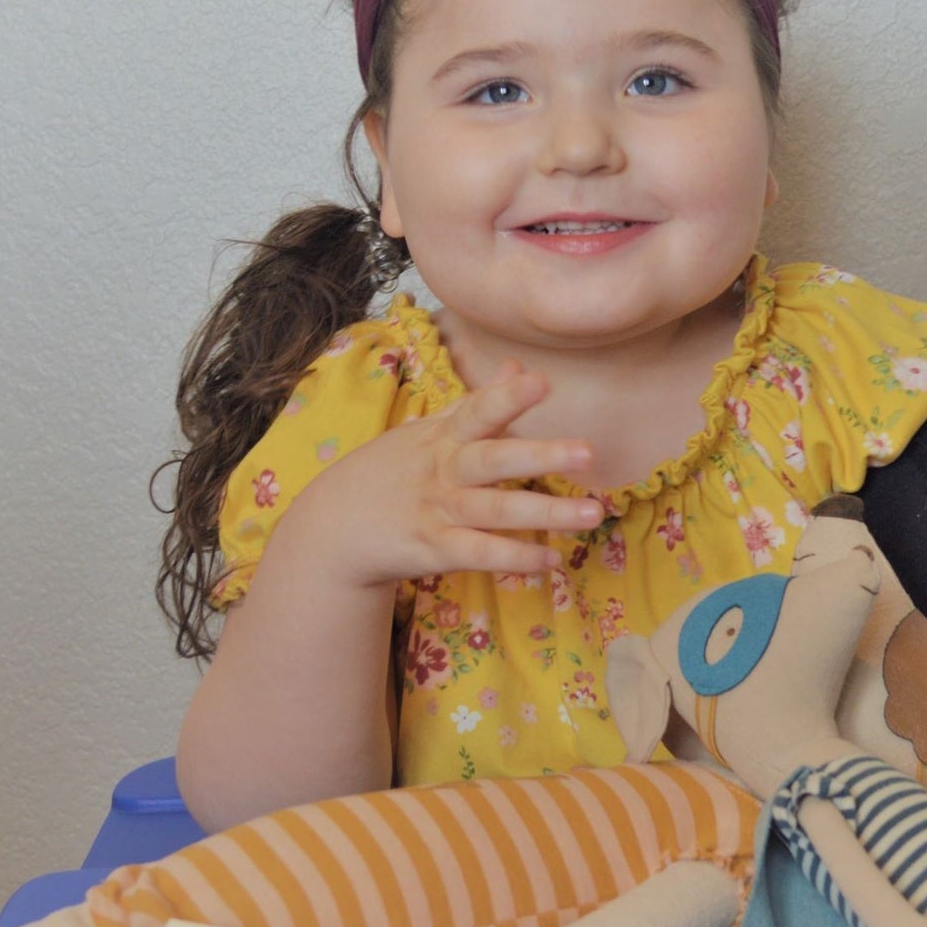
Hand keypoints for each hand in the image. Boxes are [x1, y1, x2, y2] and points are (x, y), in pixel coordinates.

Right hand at [294, 358, 603, 587]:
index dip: (507, 396)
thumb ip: (478, 403)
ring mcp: (438, 511)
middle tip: (587, 452)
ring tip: (593, 515)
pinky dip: (514, 558)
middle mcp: (443, 470)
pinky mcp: (433, 549)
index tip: (541, 381)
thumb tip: (520, 366)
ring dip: (545, 513)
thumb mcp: (428, 430)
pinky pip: (478, 554)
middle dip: (539, 455)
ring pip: (495, 511)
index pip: (478, 410)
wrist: (332, 528)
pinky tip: (550, 560)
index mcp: (443, 435)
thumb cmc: (391, 471)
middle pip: (492, 460)